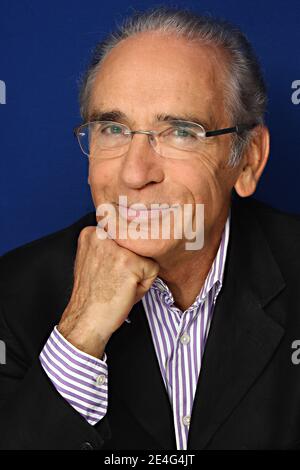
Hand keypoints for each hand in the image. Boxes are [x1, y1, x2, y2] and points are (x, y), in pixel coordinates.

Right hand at [58, 226, 158, 358]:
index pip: (126, 236)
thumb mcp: (94, 260)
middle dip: (132, 263)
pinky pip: (153, 269)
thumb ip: (109, 246)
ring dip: (138, 274)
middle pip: (137, 244)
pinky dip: (144, 285)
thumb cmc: (92, 296)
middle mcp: (102, 235)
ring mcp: (116, 248)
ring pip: (146, 256)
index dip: (122, 257)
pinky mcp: (130, 262)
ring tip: (119, 285)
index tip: (109, 271)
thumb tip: (134, 239)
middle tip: (114, 280)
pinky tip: (125, 291)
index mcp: (92, 233)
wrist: (87, 320)